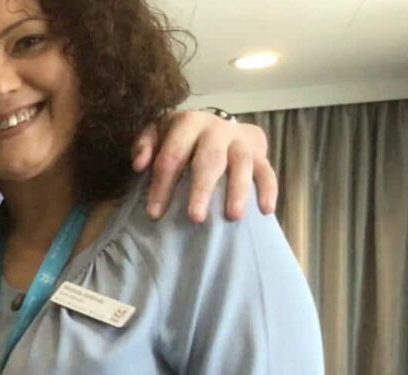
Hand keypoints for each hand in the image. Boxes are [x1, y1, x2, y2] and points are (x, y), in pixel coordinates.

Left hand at [132, 110, 275, 222]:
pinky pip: (268, 170)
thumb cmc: (179, 137)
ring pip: (242, 164)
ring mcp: (241, 140)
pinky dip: (269, 189)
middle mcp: (217, 129)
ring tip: (232, 217)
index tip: (155, 214)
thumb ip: (144, 144)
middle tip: (195, 218)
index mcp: (189, 122)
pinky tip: (266, 210)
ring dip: (238, 190)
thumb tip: (139, 165)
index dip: (162, 185)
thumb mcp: (157, 132)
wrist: (215, 126)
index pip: (173, 156)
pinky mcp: (260, 152)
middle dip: (201, 189)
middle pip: (209, 160)